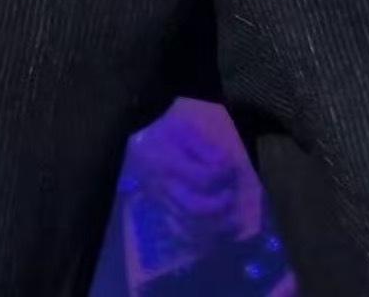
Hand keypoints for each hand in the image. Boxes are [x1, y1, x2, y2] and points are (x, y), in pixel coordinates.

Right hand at [125, 100, 260, 252]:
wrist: (135, 145)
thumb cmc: (163, 134)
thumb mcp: (183, 129)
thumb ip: (204, 147)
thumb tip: (225, 163)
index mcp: (171, 164)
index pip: (202, 178)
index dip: (222, 177)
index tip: (232, 169)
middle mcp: (166, 188)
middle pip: (195, 208)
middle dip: (219, 206)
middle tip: (230, 196)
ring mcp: (163, 203)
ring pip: (188, 226)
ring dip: (215, 228)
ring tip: (232, 222)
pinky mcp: (162, 212)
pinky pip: (180, 233)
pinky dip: (199, 239)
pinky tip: (216, 236)